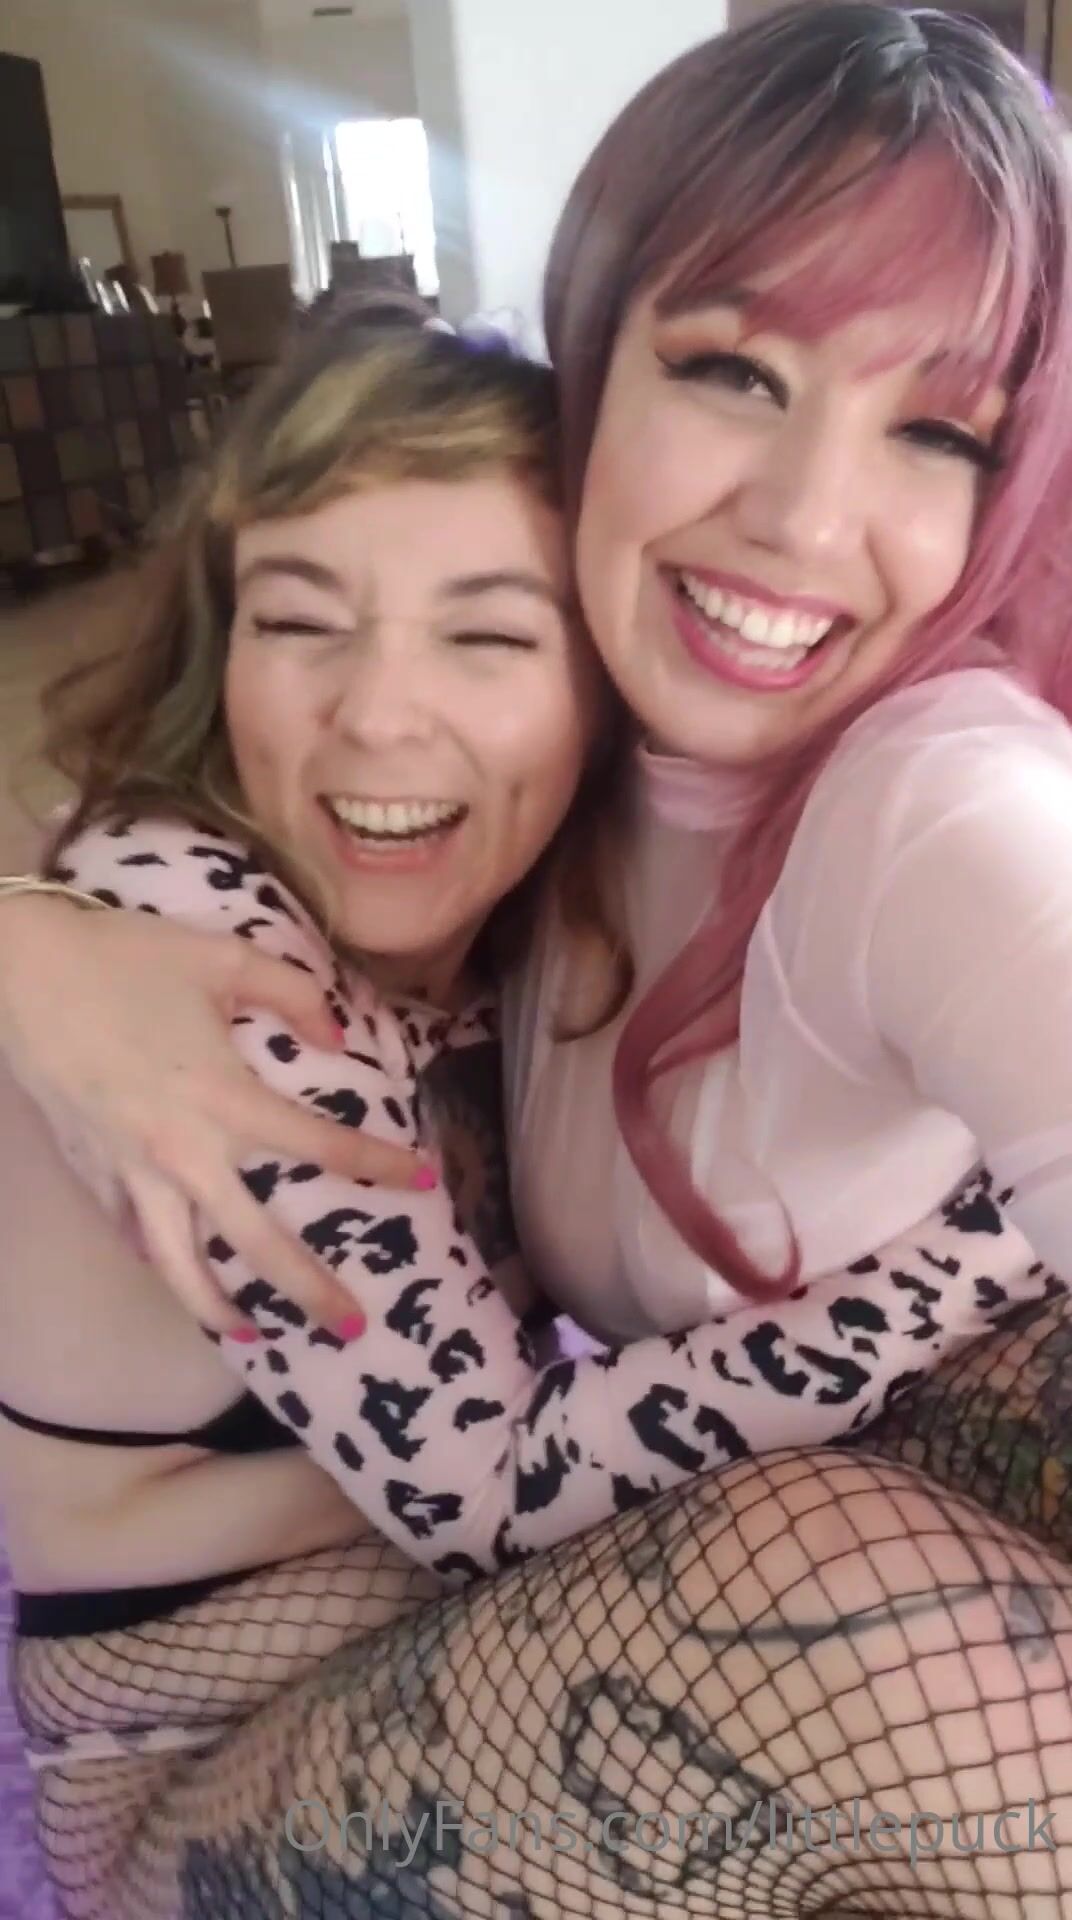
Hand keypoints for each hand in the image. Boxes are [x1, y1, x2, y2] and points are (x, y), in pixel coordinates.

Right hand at [0, 898, 428, 1335]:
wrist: (21, 969)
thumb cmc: (125, 956)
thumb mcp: (224, 958)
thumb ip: (293, 993)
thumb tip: (337, 1035)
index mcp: (224, 1097)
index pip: (320, 1144)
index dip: (380, 1165)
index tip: (427, 1182)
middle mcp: (182, 1150)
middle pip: (256, 1242)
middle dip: (309, 1289)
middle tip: (353, 1326)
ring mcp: (130, 1171)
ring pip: (179, 1263)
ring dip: (217, 1305)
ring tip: (251, 1335)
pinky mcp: (90, 1172)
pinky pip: (131, 1233)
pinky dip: (157, 1259)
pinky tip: (176, 1272)